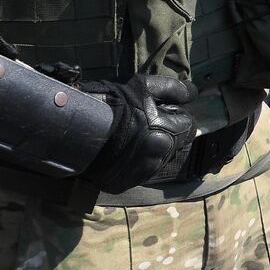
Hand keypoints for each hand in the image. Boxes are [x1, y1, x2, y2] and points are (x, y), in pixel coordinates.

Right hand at [80, 74, 197, 192]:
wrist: (74, 128)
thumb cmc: (112, 102)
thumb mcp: (144, 86)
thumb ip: (174, 89)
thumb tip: (194, 94)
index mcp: (166, 136)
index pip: (188, 126)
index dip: (176, 115)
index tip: (161, 109)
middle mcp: (156, 159)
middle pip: (176, 145)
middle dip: (169, 133)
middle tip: (148, 122)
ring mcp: (140, 174)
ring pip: (160, 160)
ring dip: (155, 149)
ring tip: (134, 136)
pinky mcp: (123, 183)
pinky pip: (141, 172)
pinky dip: (138, 162)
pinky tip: (124, 150)